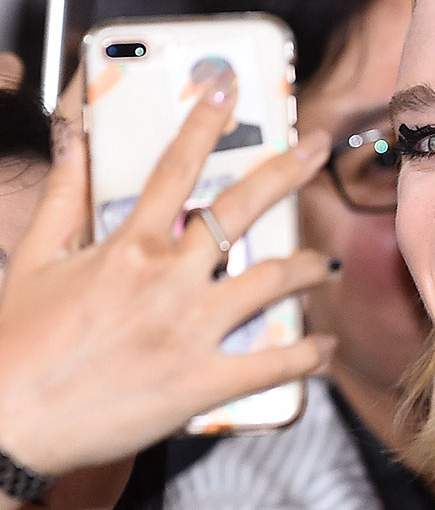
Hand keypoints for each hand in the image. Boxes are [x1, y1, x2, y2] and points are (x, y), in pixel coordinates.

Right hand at [0, 69, 335, 477]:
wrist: (7, 423)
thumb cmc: (18, 343)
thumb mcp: (33, 260)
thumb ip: (63, 197)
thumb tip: (74, 140)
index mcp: (128, 245)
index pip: (174, 167)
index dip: (204, 121)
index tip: (229, 86)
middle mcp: (167, 277)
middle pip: (241, 210)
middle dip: (286, 171)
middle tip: (316, 149)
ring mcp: (190, 328)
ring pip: (272, 280)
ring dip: (311, 267)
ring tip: (329, 264)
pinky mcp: (202, 381)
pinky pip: (272, 365)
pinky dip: (308, 356)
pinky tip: (326, 348)